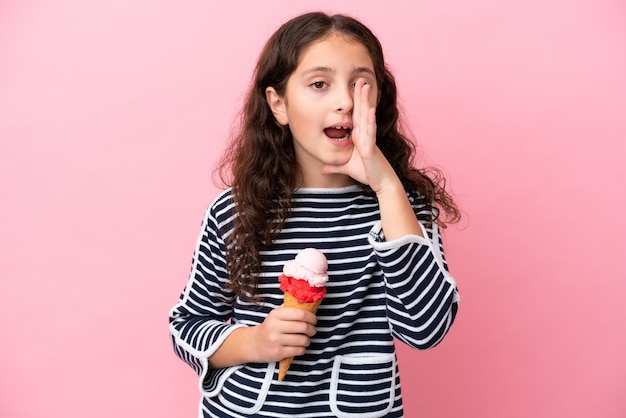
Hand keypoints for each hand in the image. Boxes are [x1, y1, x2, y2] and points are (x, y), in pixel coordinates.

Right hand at [251, 307, 316, 362]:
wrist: (254, 344)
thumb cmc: (270, 327)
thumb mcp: (276, 315)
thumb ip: (290, 309)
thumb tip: (308, 305)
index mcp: (276, 314)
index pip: (300, 314)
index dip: (311, 317)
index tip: (314, 320)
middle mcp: (274, 326)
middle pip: (303, 327)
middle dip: (312, 329)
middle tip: (312, 331)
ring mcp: (276, 340)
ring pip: (303, 340)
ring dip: (308, 340)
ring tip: (305, 340)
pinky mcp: (278, 352)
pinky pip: (299, 350)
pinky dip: (303, 349)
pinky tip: (299, 347)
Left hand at [321, 79, 395, 193]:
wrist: (382, 184)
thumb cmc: (368, 174)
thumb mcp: (346, 168)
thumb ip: (334, 167)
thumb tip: (322, 169)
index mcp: (359, 137)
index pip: (356, 116)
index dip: (355, 102)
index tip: (353, 88)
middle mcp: (365, 135)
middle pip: (362, 111)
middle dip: (361, 95)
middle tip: (360, 78)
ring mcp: (369, 140)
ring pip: (366, 118)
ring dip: (365, 101)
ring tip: (365, 86)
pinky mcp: (370, 149)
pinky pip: (370, 133)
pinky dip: (369, 121)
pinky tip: (369, 109)